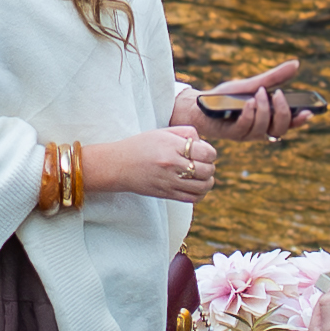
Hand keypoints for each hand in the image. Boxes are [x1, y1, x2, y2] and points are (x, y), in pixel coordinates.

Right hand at [86, 125, 218, 204]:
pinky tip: (196, 187)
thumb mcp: (162, 132)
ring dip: (208, 181)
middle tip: (204, 163)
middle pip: (207, 170)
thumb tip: (203, 143)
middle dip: (210, 166)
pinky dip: (201, 193)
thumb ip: (185, 133)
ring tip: (203, 176)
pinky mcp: (166, 194)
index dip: (211, 153)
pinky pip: (193, 198)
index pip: (206, 152)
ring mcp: (169, 182)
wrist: (118, 166)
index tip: (205, 152)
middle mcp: (172, 165)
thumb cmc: (141, 146)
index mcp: (171, 146)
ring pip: (203, 187)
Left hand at [188, 59, 310, 142]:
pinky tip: (249, 103)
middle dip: (283, 113)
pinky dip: (250, 115)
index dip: (300, 121)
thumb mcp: (252, 84)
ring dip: (264, 110)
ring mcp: (246, 134)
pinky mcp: (232, 134)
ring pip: (264, 129)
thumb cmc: (227, 97)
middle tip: (277, 94)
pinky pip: (245, 128)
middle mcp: (259, 130)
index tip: (309, 112)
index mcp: (267, 120)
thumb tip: (296, 64)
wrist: (200, 104)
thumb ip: (273, 78)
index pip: (289, 124)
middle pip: (280, 129)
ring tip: (258, 94)